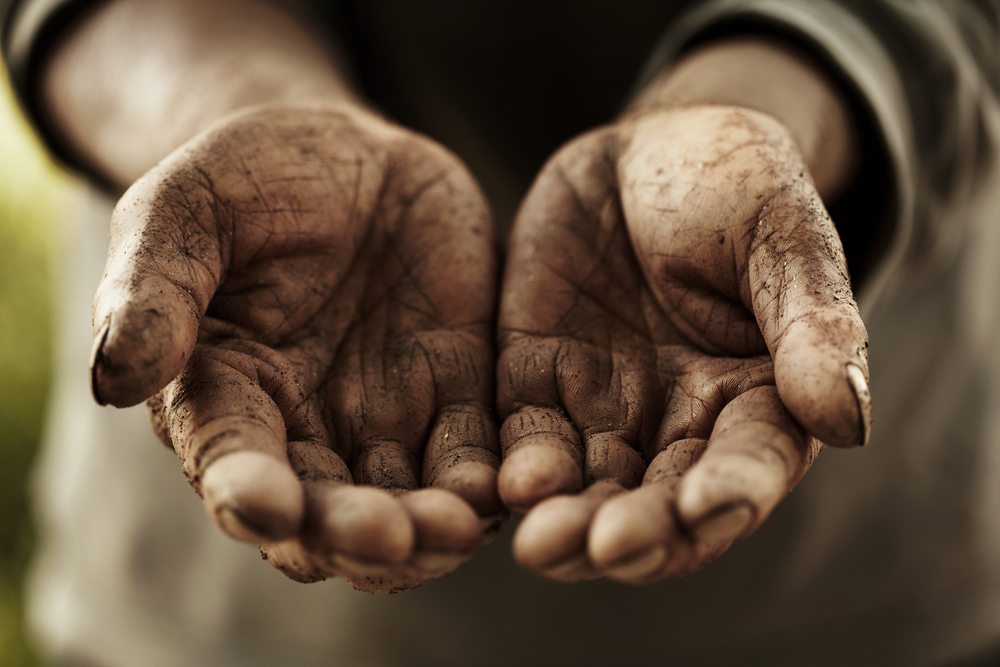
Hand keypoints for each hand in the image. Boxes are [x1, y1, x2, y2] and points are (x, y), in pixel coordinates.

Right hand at [90, 104, 501, 591]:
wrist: (346, 155)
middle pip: (327, 516)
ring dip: (432, 531)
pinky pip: (476, 456)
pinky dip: (493, 482)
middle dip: (355, 535)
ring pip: (408, 508)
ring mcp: (386, 420)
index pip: (233, 467)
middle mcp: (306, 431)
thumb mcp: (186, 209)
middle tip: (390, 534)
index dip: (249, 496)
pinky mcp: (456, 394)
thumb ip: (154, 288)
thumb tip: (116, 376)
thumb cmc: (248, 179)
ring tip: (460, 522)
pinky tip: (513, 483)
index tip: (268, 507)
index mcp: (227, 398)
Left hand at [497, 106, 870, 582]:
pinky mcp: (538, 386)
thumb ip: (810, 322)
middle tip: (607, 548)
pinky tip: (508, 488)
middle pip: (662, 503)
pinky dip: (520, 473)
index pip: (751, 464)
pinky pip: (527, 442)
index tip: (702, 506)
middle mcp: (681, 422)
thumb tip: (847, 421)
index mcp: (758, 396)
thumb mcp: (780, 232)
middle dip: (638, 533)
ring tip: (543, 544)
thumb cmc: (731, 182)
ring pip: (590, 491)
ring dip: (570, 526)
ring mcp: (606, 410)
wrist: (640, 151)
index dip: (730, 492)